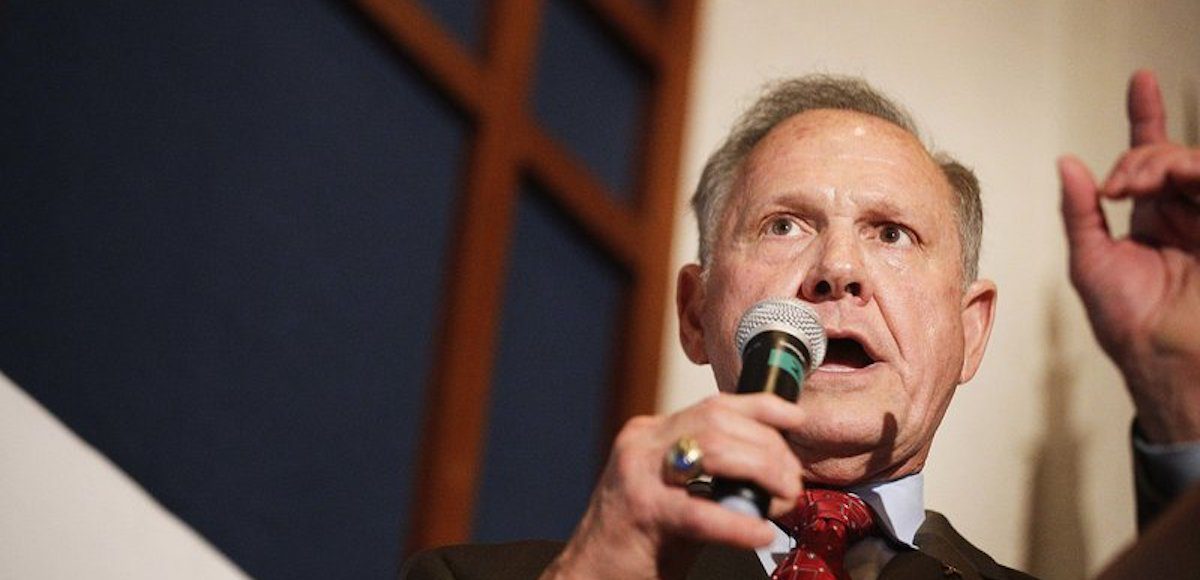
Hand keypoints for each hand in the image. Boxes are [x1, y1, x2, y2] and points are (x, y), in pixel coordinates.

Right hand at [540, 393, 804, 579]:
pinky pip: (701, 511)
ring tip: (782, 502)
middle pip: (720, 423)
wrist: (589, 577)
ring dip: (762, 474)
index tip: (794, 420)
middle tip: (790, 483)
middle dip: (768, 449)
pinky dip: (739, 523)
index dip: (761, 407)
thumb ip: (710, 478)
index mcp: (651, 436)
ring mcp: (638, 474)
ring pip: (715, 452)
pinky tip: (759, 534)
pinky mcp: (642, 512)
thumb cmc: (638, 545)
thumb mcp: (675, 495)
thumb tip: (771, 473)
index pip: (714, 405)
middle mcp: (642, 445)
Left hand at [1058, 69, 1199, 443]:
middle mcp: (1184, 214)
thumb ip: (1081, 211)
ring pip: (1199, 165)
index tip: (1141, 80)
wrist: (1164, 361)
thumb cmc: (1125, 322)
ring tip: (1139, 184)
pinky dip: (1197, 173)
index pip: (1151, 157)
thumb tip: (1068, 163)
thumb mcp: (1090, 260)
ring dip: (1166, 162)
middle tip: (1118, 183)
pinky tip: (1177, 181)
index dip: (1146, 117)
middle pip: (1171, 156)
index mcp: (1151, 218)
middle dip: (1144, 155)